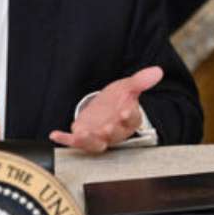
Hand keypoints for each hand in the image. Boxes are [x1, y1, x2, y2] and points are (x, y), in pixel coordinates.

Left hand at [49, 66, 163, 152]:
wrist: (105, 108)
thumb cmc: (119, 100)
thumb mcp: (128, 87)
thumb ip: (141, 81)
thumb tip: (157, 71)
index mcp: (128, 119)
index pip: (132, 119)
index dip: (130, 116)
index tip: (126, 111)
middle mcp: (115, 131)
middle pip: (114, 135)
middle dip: (110, 132)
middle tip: (106, 128)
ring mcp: (98, 136)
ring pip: (96, 143)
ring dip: (88, 140)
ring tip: (81, 134)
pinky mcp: (83, 137)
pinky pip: (74, 141)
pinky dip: (65, 139)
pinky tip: (55, 134)